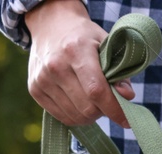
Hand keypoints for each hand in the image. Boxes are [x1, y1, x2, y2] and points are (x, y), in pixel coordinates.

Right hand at [26, 0, 134, 126]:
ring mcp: (42, 78)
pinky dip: (75, 115)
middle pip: (87, 108)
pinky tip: (78, 102)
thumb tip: (127, 96)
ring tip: (92, 99)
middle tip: (106, 101)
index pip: (96, 91)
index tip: (127, 121)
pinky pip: (61, 117)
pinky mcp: (34, 88)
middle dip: (103, 111)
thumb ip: (120, 72)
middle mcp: (55, 65)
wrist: (51, 25)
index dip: (114, 110)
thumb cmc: (85, 37)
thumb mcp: (106, 45)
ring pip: (75, 116)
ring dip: (90, 115)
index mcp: (76, 51)